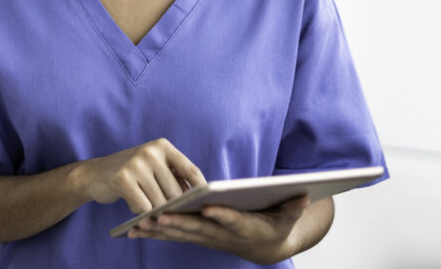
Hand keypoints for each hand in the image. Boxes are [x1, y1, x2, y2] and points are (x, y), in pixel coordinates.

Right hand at [72, 139, 204, 215]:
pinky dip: (141, 213)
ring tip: (146, 205)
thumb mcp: (154, 168)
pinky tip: (133, 205)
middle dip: (173, 208)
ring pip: (160, 202)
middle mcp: (151, 152)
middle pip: (176, 192)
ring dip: (155, 212)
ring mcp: (136, 164)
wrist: (94, 174)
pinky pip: (143, 207)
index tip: (206, 206)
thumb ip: (174, 177)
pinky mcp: (123, 179)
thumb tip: (199, 199)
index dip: (201, 191)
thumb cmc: (131, 174)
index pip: (191, 170)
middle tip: (168, 214)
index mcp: (163, 146)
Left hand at [128, 195, 310, 263]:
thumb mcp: (289, 216)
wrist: (266, 246)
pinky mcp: (197, 235)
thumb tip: (305, 195)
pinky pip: (173, 235)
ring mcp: (207, 237)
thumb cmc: (277, 225)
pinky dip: (155, 232)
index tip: (210, 208)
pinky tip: (135, 228)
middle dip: (178, 223)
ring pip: (180, 234)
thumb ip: (294, 207)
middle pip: (198, 228)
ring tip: (137, 224)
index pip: (233, 220)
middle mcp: (222, 235)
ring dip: (158, 230)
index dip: (223, 215)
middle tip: (159, 217)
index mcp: (245, 226)